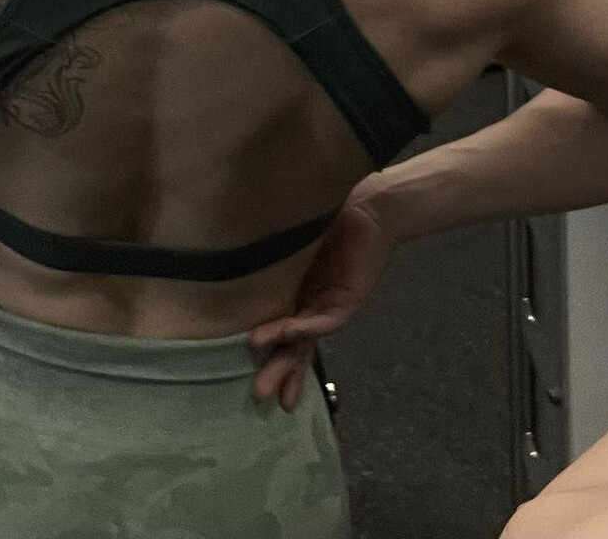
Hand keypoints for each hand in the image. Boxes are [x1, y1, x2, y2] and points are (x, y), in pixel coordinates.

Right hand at [248, 187, 398, 411]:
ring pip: (305, 342)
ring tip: (266, 384)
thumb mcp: (296, 238)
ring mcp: (328, 308)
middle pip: (292, 346)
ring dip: (286, 362)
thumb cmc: (333, 219)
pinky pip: (321, 321)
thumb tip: (235, 237)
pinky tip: (285, 335)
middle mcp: (311, 306)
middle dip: (277, 370)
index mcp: (298, 295)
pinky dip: (302, 329)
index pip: (281, 329)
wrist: (373, 213)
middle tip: (258, 394)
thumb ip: (274, 246)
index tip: (245, 363)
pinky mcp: (346, 303)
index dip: (267, 349)